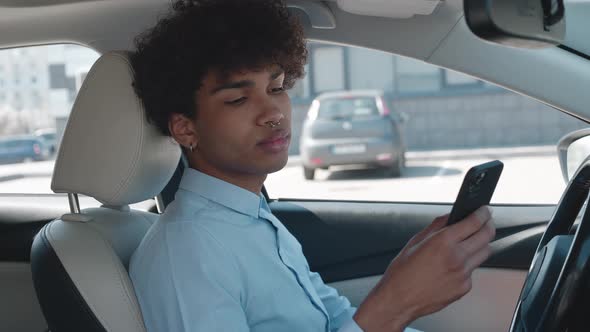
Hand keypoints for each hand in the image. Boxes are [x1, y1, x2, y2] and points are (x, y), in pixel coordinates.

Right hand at [353, 206, 494, 331]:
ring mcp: (463, 274)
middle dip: (488, 225)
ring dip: (481, 244)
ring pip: (483, 253)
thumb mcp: (415, 241)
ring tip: (470, 242)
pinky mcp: (464, 287)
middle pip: (486, 236)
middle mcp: (456, 258)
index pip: (474, 222)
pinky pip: (473, 270)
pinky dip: (468, 264)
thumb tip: (449, 217)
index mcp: (443, 242)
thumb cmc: (402, 273)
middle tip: (486, 222)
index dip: (482, 213)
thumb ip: (436, 226)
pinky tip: (454, 265)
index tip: (484, 210)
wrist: (399, 299)